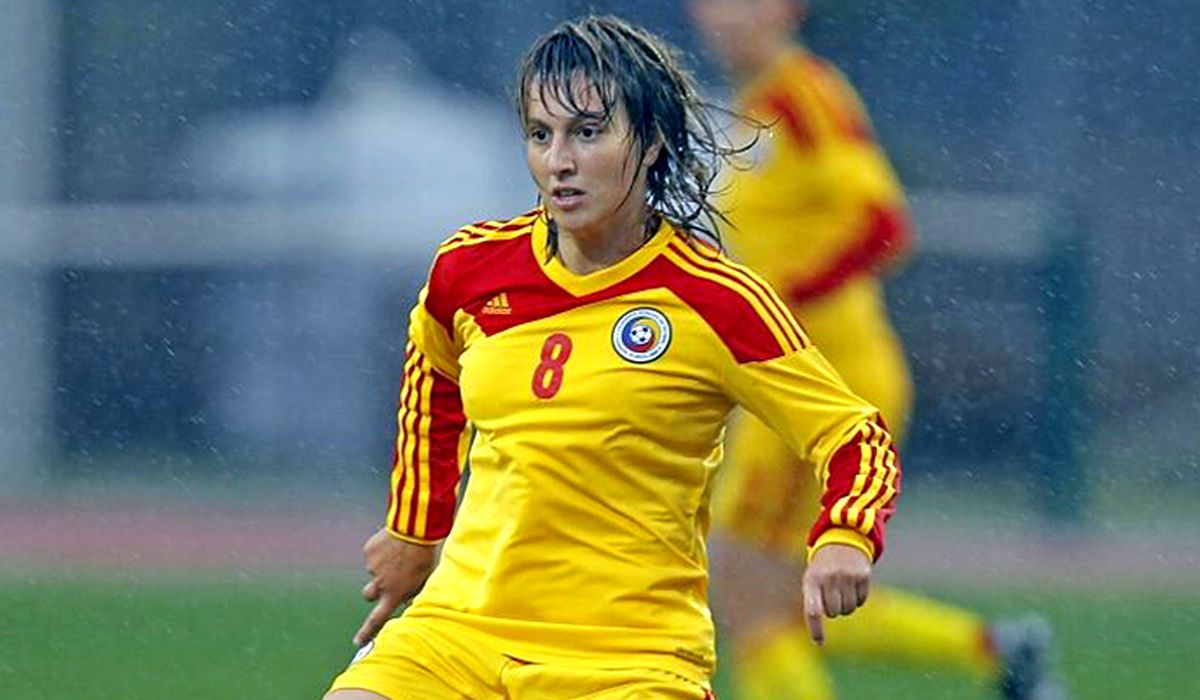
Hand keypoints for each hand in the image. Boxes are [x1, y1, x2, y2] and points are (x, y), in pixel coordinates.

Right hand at [352, 528, 437, 645]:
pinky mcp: (368, 552)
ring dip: (383, 565)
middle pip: (368, 595)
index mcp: (394, 593)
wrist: (414, 531)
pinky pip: (373, 554)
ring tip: (400, 553)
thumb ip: (414, 591)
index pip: (377, 619)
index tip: (358, 642)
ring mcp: (372, 568)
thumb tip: (408, 597)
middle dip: (374, 590)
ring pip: (374, 570)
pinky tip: (394, 543)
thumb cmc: (424, 556)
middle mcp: (380, 584)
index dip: (367, 632)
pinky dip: (380, 550)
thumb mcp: (424, 578)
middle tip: (387, 579)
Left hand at [801, 543, 871, 645]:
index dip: (816, 629)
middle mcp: (829, 578)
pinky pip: (861, 601)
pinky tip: (852, 584)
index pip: (813, 611)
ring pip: (848, 609)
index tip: (819, 643)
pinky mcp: (862, 575)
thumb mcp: (812, 579)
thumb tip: (818, 638)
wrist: (842, 540)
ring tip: (842, 589)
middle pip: (834, 613)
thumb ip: (813, 603)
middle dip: (834, 609)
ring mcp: (846, 576)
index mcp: (812, 580)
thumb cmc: (823, 567)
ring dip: (846, 605)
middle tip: (832, 595)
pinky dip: (857, 598)